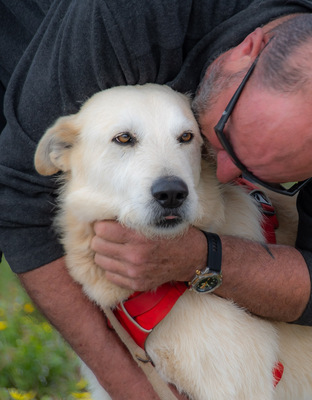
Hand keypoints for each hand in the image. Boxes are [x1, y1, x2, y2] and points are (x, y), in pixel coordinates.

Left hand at [91, 220, 205, 291]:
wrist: (192, 258)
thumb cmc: (172, 234)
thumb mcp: (154, 221)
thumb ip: (132, 220)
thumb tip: (106, 216)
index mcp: (139, 236)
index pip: (102, 230)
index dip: (102, 225)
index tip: (106, 224)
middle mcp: (135, 256)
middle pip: (98, 245)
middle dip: (101, 239)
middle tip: (108, 236)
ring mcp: (135, 272)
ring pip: (101, 261)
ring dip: (105, 253)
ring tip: (114, 249)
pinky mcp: (136, 284)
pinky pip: (110, 275)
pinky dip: (112, 267)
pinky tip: (121, 261)